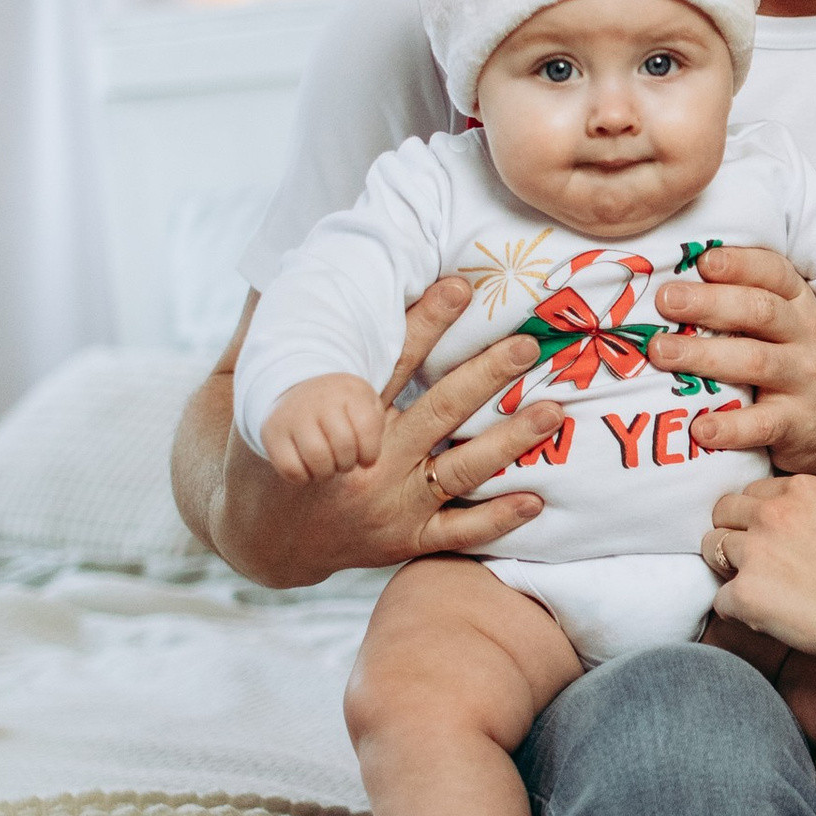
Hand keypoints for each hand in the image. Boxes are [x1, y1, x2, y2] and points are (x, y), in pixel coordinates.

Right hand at [218, 277, 567, 578]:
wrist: (262, 539)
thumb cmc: (272, 457)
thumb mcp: (265, 401)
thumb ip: (286, 344)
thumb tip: (272, 275)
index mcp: (342, 422)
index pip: (392, 364)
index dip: (426, 324)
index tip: (461, 287)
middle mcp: (373, 463)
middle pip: (440, 411)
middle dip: (487, 375)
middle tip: (528, 344)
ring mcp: (394, 505)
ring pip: (461, 468)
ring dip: (510, 440)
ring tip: (552, 411)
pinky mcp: (406, 540)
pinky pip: (459, 532)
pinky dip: (497, 519)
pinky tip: (536, 499)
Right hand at [261, 373, 388, 483]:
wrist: (299, 391)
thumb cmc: (342, 408)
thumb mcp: (367, 405)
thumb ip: (376, 427)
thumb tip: (368, 461)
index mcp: (349, 391)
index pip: (366, 428)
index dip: (370, 452)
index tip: (366, 457)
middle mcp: (319, 400)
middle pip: (343, 447)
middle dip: (348, 463)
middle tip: (344, 461)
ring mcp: (293, 415)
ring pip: (317, 459)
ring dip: (327, 472)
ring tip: (328, 465)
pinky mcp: (272, 433)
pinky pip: (291, 469)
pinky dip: (304, 477)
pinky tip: (308, 468)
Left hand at [651, 246, 815, 475]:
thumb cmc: (791, 360)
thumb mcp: (782, 323)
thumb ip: (741, 300)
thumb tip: (670, 283)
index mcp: (798, 303)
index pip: (774, 272)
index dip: (739, 264)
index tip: (702, 261)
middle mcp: (806, 335)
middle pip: (760, 311)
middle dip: (709, 303)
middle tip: (666, 300)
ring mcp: (804, 379)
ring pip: (755, 361)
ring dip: (704, 356)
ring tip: (662, 353)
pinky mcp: (798, 423)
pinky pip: (762, 424)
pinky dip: (730, 427)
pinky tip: (700, 428)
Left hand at [702, 468, 815, 662]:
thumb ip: (802, 514)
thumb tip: (769, 528)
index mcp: (800, 489)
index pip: (752, 492)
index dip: (757, 518)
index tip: (771, 539)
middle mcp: (773, 513)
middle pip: (723, 512)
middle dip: (733, 535)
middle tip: (758, 563)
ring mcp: (756, 550)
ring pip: (712, 549)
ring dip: (731, 570)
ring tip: (764, 590)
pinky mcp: (745, 591)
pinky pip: (721, 599)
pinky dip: (739, 611)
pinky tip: (768, 617)